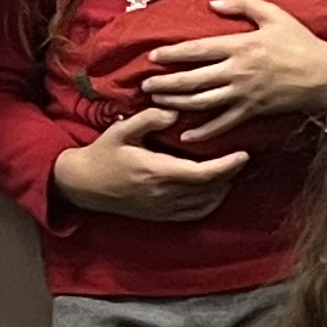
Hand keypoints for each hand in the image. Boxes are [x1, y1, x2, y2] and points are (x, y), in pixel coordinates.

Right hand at [53, 107, 253, 220]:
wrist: (83, 186)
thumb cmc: (102, 155)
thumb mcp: (121, 131)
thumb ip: (149, 119)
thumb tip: (175, 111)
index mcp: (157, 171)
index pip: (203, 173)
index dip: (227, 166)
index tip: (243, 154)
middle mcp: (164, 194)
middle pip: (210, 189)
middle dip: (230, 174)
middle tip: (241, 157)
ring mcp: (163, 208)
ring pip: (205, 204)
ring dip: (222, 189)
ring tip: (231, 171)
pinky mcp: (160, 215)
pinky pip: (194, 214)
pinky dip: (210, 204)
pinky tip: (215, 191)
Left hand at [142, 0, 326, 149]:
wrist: (325, 76)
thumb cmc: (300, 42)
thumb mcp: (274, 15)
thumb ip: (243, 4)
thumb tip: (214, 4)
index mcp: (240, 46)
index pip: (198, 50)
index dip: (173, 54)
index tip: (153, 57)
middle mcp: (237, 72)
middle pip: (193, 79)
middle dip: (166, 83)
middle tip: (145, 85)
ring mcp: (243, 94)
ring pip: (202, 101)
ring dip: (177, 103)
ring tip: (157, 102)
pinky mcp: (252, 111)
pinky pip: (223, 124)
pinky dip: (203, 132)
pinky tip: (186, 136)